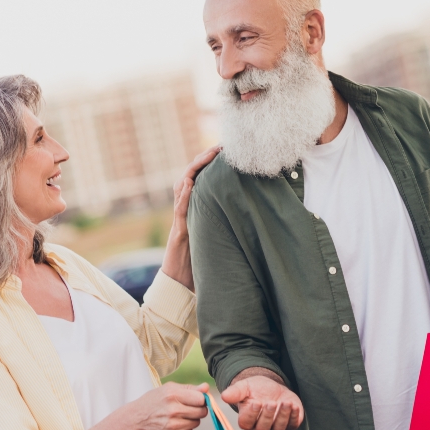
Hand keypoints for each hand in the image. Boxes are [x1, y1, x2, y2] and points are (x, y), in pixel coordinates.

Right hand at [128, 382, 208, 429]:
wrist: (137, 417)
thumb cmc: (155, 400)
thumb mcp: (169, 388)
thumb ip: (190, 388)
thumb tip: (206, 388)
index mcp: (173, 394)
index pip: (201, 399)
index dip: (201, 400)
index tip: (196, 400)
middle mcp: (173, 410)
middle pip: (202, 412)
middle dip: (199, 410)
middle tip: (189, 408)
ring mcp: (172, 424)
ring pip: (196, 423)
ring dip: (192, 420)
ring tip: (180, 416)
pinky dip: (186, 429)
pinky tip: (176, 424)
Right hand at [160, 145, 221, 290]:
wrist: (181, 283)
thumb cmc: (201, 262)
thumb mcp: (218, 237)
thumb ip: (227, 224)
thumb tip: (252, 214)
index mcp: (197, 209)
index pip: (202, 180)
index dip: (211, 164)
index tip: (227, 151)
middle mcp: (187, 210)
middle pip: (191, 176)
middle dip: (204, 159)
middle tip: (220, 146)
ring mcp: (181, 219)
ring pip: (183, 187)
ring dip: (194, 169)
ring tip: (206, 156)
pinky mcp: (178, 231)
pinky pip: (179, 209)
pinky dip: (184, 194)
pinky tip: (191, 182)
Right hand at [221, 371, 303, 429]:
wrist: (272, 388)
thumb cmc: (255, 389)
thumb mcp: (244, 387)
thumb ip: (235, 392)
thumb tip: (223, 396)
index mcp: (247, 420)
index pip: (246, 423)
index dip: (251, 415)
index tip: (256, 402)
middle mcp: (260, 428)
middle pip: (262, 429)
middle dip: (268, 416)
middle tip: (271, 402)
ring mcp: (275, 428)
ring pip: (278, 429)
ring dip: (282, 416)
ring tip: (285, 402)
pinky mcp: (290, 425)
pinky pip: (293, 425)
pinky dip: (294, 417)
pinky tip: (294, 406)